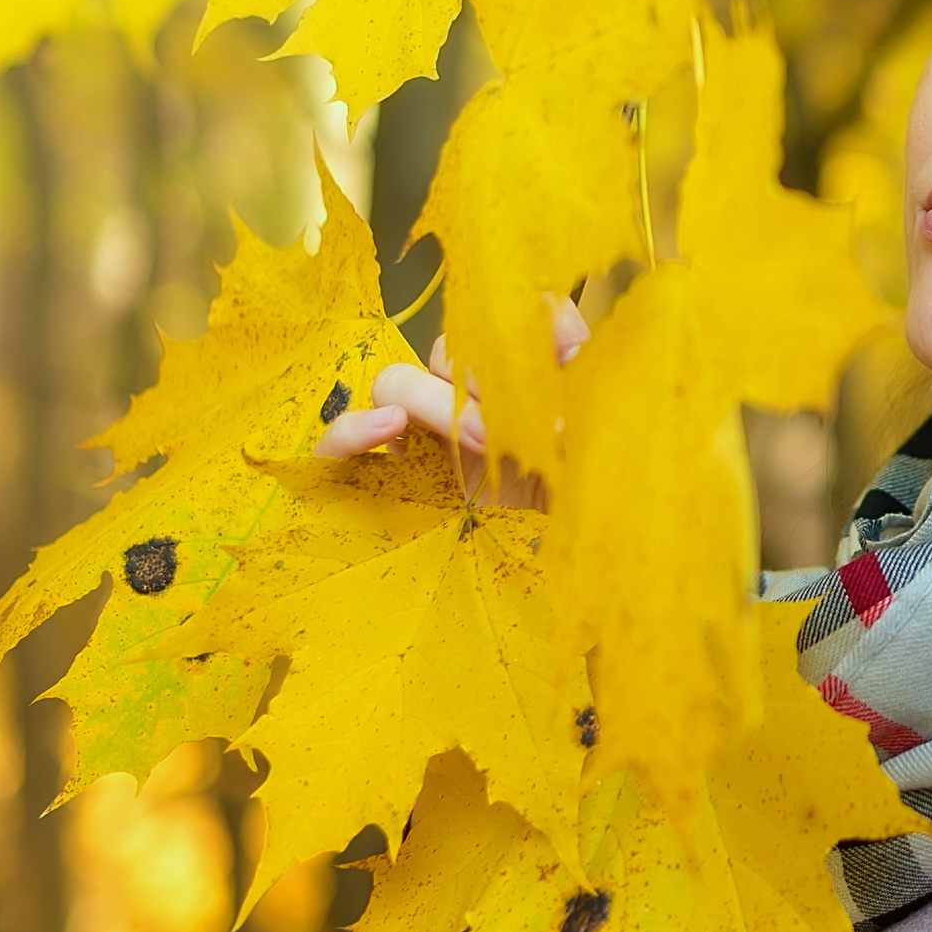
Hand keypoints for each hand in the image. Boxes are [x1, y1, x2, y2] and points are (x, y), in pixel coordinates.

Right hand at [314, 294, 589, 510]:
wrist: (553, 605)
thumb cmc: (575, 529)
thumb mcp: (594, 464)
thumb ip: (584, 399)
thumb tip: (566, 338)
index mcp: (521, 398)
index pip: (508, 330)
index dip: (530, 326)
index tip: (563, 352)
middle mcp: (467, 411)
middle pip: (451, 348)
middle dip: (486, 374)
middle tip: (526, 420)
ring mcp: (419, 446)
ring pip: (397, 381)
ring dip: (434, 399)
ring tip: (481, 440)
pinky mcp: (378, 486)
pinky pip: (337, 441)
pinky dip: (353, 426)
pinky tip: (389, 429)